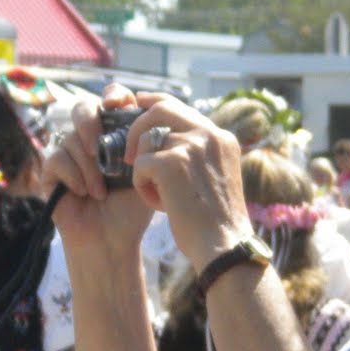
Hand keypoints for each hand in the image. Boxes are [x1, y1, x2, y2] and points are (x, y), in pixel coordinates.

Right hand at [42, 85, 153, 260]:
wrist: (113, 239)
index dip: (112, 96)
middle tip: (99, 148)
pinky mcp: (51, 173)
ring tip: (101, 191)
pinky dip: (73, 175)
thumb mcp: (146, 170)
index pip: (110, 99)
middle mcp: (90, 140)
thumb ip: (143, 139)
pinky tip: (84, 193)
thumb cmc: (132, 208)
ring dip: (88, 166)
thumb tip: (140, 107)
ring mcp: (69, 155)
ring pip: (71, 139)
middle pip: (83, 108)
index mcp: (114, 133)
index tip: (118, 106)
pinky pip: (57, 159)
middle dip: (90, 122)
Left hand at [124, 96, 251, 269]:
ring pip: (146, 140)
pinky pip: (140, 165)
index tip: (137, 107)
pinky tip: (159, 205)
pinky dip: (142, 187)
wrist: (222, 246)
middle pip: (160, 109)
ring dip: (142, 167)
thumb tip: (164, 144)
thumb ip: (196, 156)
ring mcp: (192, 146)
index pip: (181, 107)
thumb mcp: (213, 179)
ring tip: (156, 193)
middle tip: (127, 153)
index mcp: (221, 138)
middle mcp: (210, 135)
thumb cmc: (214, 223)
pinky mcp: (172, 163)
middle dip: (136, 126)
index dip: (154, 104)